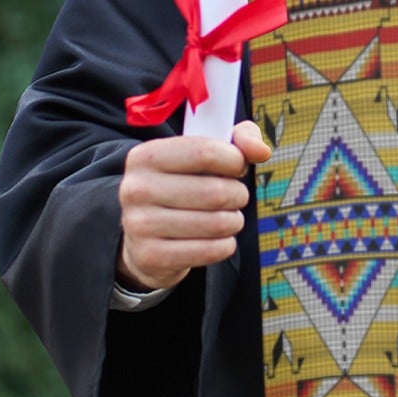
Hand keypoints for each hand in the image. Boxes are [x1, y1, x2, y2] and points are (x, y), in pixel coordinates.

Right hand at [116, 119, 271, 291]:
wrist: (145, 236)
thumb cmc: (183, 186)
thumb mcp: (205, 154)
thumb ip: (238, 140)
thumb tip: (261, 151)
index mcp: (146, 156)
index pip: (205, 152)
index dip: (235, 160)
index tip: (237, 167)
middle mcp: (136, 188)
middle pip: (215, 192)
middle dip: (238, 195)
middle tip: (234, 197)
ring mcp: (139, 224)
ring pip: (217, 223)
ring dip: (234, 221)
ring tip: (226, 218)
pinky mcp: (150, 256)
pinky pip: (210, 251)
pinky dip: (225, 245)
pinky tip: (218, 239)